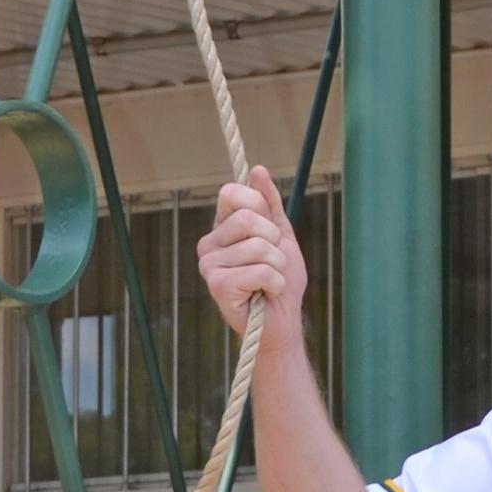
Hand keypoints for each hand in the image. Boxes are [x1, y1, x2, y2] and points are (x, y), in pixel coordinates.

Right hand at [197, 165, 306, 348]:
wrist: (282, 321)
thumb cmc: (280, 280)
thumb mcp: (281, 234)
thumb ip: (270, 203)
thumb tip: (258, 170)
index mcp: (221, 227)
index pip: (233, 193)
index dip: (261, 208)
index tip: (269, 232)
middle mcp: (209, 243)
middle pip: (248, 217)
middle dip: (274, 242)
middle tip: (272, 263)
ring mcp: (209, 265)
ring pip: (258, 246)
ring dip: (278, 266)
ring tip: (270, 281)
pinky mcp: (217, 286)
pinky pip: (261, 270)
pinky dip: (275, 283)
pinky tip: (265, 294)